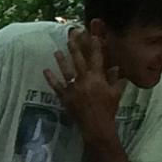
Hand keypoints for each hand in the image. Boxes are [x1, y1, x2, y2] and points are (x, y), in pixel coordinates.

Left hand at [46, 25, 126, 139]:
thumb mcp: (115, 93)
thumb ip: (115, 80)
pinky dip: (50, 78)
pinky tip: (45, 70)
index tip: (92, 35)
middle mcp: (84, 79)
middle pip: (78, 60)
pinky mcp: (65, 97)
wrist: (96, 126)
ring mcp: (73, 88)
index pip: (96, 58)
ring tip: (56, 51)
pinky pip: (56, 86)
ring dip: (61, 60)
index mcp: (97, 78)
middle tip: (70, 37)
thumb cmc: (108, 110)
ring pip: (66, 70)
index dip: (94, 45)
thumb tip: (116, 68)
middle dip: (74, 47)